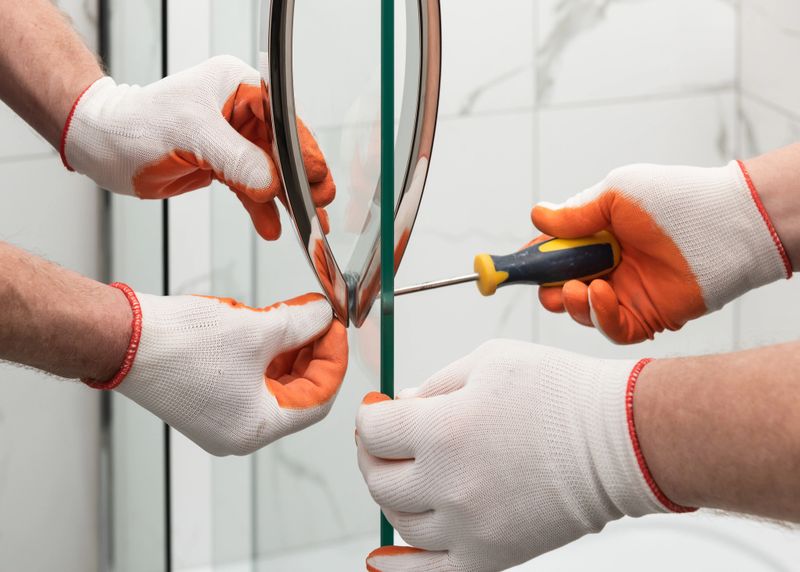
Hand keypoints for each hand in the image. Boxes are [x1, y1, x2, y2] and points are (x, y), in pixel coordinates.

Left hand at [61, 55, 334, 239]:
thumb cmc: (136, 125)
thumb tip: (271, 183)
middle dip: (302, 180)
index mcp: (238, 88)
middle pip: (284, 149)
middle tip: (320, 205)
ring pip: (272, 173)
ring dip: (288, 200)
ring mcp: (234, 141)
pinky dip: (262, 209)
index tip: (316, 177)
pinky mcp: (224, 166)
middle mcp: (241, 112)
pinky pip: (252, 189)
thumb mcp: (191, 136)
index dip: (302, 151)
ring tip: (308, 225)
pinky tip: (272, 227)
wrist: (104, 148)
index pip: (283, 120)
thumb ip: (237, 159)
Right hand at [97, 289, 347, 455]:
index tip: (336, 328)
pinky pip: (249, 379)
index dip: (332, 360)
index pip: (317, 399)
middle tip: (320, 317)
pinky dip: (265, 353)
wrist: (120, 338)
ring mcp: (220, 417)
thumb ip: (300, 324)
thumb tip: (324, 316)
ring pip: (273, 383)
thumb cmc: (179, 344)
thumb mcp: (256, 330)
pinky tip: (271, 325)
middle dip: (311, 351)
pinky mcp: (206, 399)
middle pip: (296, 392)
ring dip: (289, 349)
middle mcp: (239, 431)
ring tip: (296, 314)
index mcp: (256, 428)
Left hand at [357, 340, 689, 571]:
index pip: (373, 430)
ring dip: (393, 495)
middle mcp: (448, 483)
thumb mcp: (490, 361)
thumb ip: (436, 382)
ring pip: (399, 521)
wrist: (619, 439)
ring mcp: (468, 526)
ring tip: (407, 476)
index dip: (370, 416)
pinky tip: (383, 560)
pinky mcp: (491, 556)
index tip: (377, 411)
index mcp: (442, 429)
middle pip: (378, 477)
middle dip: (373, 453)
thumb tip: (402, 402)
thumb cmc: (562, 393)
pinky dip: (401, 567)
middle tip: (384, 441)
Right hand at [531, 161, 790, 342]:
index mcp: (601, 236)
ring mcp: (627, 293)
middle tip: (546, 283)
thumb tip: (535, 216)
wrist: (724, 224)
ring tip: (577, 287)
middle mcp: (611, 266)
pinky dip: (599, 316)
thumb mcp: (615, 196)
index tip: (517, 262)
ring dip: (570, 302)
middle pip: (563, 287)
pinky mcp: (647, 316)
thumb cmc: (673, 200)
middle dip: (548, 288)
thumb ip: (575, 214)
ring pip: (582, 311)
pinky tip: (599, 294)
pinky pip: (613, 328)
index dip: (535, 259)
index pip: (557, 252)